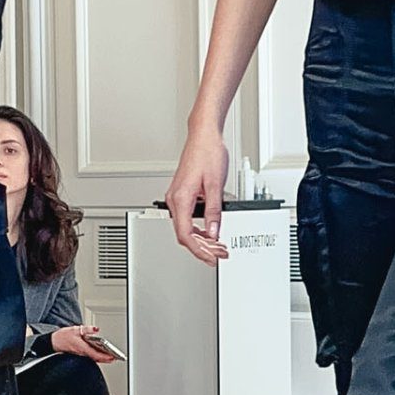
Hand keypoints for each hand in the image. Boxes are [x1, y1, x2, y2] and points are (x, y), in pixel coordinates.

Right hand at [51, 325, 116, 364]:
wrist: (54, 342)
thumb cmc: (63, 336)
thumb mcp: (76, 329)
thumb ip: (87, 329)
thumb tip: (96, 329)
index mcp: (82, 348)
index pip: (96, 354)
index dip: (105, 356)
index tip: (112, 357)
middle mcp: (82, 353)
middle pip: (96, 358)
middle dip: (106, 359)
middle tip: (114, 358)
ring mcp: (81, 354)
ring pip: (93, 358)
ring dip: (102, 358)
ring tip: (110, 356)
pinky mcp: (79, 353)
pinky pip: (90, 356)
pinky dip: (96, 356)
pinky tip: (100, 355)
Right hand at [165, 125, 229, 265]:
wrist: (203, 136)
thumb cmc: (207, 153)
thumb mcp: (216, 185)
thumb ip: (214, 211)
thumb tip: (214, 231)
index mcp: (180, 199)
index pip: (185, 235)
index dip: (198, 250)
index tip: (211, 258)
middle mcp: (175, 199)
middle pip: (184, 234)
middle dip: (202, 247)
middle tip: (219, 254)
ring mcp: (176, 196)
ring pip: (184, 227)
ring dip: (200, 239)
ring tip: (217, 245)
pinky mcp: (182, 193)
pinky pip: (186, 217)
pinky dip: (197, 227)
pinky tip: (209, 231)